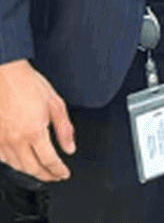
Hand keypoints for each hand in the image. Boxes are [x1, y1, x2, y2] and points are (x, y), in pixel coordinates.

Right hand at [0, 59, 73, 181]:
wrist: (6, 75)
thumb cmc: (29, 85)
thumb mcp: (56, 104)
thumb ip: (64, 129)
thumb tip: (70, 147)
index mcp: (34, 132)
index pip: (49, 161)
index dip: (58, 171)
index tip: (64, 174)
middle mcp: (16, 140)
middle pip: (32, 168)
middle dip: (46, 175)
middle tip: (55, 176)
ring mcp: (1, 140)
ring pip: (16, 166)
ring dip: (30, 172)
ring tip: (40, 171)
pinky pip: (2, 158)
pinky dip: (13, 164)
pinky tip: (20, 162)